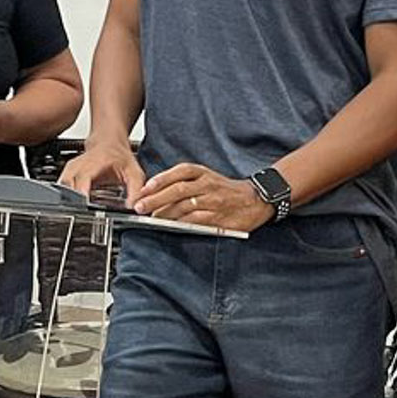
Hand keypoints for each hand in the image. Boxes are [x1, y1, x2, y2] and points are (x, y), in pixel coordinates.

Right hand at [59, 135, 146, 207]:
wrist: (109, 142)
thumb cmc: (120, 156)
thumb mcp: (134, 172)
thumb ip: (136, 190)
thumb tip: (134, 206)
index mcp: (95, 163)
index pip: (84, 178)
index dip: (82, 192)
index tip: (84, 203)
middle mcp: (80, 165)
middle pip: (69, 185)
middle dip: (73, 201)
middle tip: (83, 212)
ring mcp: (71, 168)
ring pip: (63, 186)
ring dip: (69, 199)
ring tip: (80, 209)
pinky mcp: (67, 173)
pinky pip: (63, 186)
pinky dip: (67, 196)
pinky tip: (77, 202)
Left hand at [135, 162, 269, 232]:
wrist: (255, 200)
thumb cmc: (226, 190)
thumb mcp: (207, 177)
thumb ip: (185, 182)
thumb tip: (157, 193)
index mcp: (203, 173)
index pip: (179, 172)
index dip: (160, 179)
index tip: (145, 188)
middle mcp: (208, 184)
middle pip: (178, 190)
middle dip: (156, 199)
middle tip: (140, 206)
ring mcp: (213, 201)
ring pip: (184, 206)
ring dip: (165, 213)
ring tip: (152, 218)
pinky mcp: (218, 217)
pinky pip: (196, 220)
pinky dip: (181, 223)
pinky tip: (171, 225)